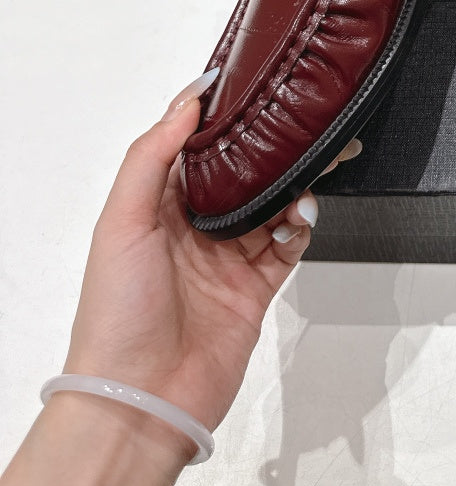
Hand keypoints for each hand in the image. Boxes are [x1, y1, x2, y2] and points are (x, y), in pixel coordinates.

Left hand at [61, 73, 360, 438]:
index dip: (220, 116)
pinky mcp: (255, 288)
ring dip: (294, 184)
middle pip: (243, 171)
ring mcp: (226, 258)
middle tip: (306, 123)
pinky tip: (302, 216)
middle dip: (273, 147)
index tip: (249, 84)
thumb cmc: (116, 316)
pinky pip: (289, 245)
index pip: (194, 146)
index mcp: (155, 206)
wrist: (142, 401)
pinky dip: (302, 226)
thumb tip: (187, 102)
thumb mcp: (121, 222)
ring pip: (273, 203)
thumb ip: (152, 155)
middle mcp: (192, 228)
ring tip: (310, 171)